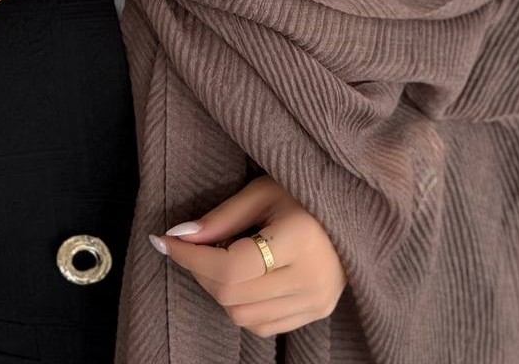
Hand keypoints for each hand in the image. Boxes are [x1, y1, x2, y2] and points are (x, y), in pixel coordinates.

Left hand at [149, 174, 346, 338]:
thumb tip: (180, 235)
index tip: (164, 240)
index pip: (231, 267)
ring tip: (218, 258)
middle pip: (233, 296)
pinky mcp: (317, 312)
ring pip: (243, 316)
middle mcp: (311, 278)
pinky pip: (263, 326)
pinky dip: (241, 306)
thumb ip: (222, 217)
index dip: (191, 258)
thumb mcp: (262, 191)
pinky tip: (241, 278)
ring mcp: (316, 301)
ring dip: (218, 290)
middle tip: (191, 245)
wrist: (353, 210)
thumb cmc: (304, 192)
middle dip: (200, 271)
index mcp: (300, 240)